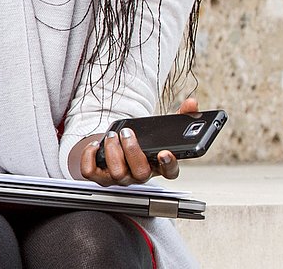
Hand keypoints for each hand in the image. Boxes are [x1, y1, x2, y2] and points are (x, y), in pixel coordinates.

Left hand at [80, 98, 197, 185]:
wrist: (112, 149)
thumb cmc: (139, 141)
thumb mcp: (159, 130)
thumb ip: (180, 117)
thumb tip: (192, 103)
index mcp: (158, 165)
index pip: (170, 173)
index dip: (169, 165)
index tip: (165, 153)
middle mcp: (140, 175)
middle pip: (141, 173)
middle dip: (133, 151)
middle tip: (127, 133)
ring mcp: (120, 178)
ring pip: (117, 173)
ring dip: (113, 152)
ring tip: (112, 136)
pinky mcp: (100, 176)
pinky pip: (91, 172)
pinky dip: (90, 157)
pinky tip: (95, 145)